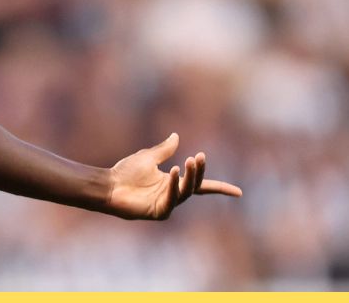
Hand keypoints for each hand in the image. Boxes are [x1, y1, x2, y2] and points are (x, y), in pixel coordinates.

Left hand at [104, 133, 240, 219]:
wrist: (109, 185)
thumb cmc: (125, 172)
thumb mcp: (148, 157)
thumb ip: (164, 149)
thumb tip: (176, 136)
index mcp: (173, 183)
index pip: (201, 186)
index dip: (220, 188)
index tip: (239, 192)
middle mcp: (173, 195)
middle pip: (195, 185)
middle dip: (199, 172)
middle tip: (200, 157)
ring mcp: (167, 204)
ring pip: (185, 192)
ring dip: (189, 177)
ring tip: (190, 160)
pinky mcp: (158, 212)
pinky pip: (171, 199)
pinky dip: (173, 186)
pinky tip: (172, 173)